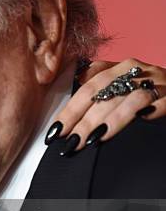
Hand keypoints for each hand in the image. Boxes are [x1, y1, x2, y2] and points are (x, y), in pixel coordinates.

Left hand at [49, 58, 165, 153]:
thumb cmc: (145, 94)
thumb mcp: (119, 88)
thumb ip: (96, 92)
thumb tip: (64, 113)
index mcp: (118, 68)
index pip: (87, 89)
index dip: (69, 110)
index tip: (55, 131)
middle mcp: (136, 71)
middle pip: (104, 94)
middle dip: (84, 120)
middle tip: (70, 141)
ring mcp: (157, 82)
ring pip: (129, 99)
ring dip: (109, 120)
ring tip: (93, 139)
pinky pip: (161, 102)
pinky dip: (149, 111)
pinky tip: (139, 121)